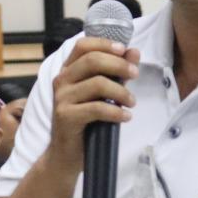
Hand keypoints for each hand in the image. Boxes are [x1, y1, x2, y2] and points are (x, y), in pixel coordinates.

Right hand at [45, 38, 141, 176]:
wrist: (66, 153)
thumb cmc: (85, 121)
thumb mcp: (102, 93)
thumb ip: (116, 72)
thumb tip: (134, 52)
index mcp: (68, 70)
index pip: (82, 45)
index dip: (104, 44)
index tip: (124, 50)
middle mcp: (61, 80)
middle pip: (92, 60)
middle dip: (119, 65)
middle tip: (135, 74)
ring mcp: (62, 98)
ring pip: (97, 84)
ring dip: (121, 92)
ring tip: (132, 102)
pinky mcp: (66, 116)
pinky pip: (97, 108)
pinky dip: (116, 112)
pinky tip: (126, 116)